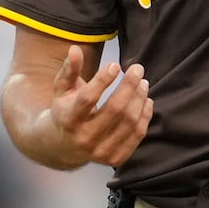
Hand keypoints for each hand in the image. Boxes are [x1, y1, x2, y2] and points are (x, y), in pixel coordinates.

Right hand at [48, 44, 153, 167]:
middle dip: (129, 86)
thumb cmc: (65, 110)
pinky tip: (146, 101)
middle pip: (115, 109)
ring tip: (143, 83)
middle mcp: (84, 137)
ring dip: (140, 99)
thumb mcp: (62, 89)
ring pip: (129, 122)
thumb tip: (75, 49)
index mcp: (69, 119)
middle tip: (138, 69)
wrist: (62, 147)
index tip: (116, 65)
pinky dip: (145, 116)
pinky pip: (137, 135)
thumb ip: (69, 69)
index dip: (103, 80)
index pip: (89, 98)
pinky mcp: (114, 158)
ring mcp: (100, 151)